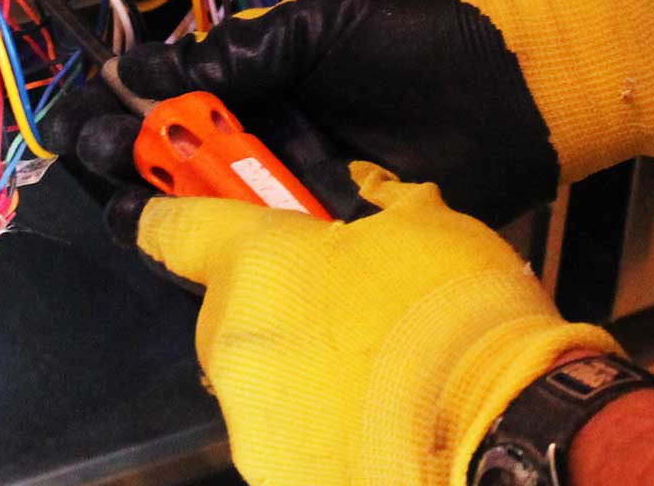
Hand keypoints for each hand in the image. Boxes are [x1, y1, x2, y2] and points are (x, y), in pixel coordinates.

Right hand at [43, 0, 653, 224]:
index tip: (79, 115)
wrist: (521, 89)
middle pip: (178, 154)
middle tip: (92, 155)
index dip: (120, 104)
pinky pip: (271, 245)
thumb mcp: (323, 24)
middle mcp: (274, 130)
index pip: (173, 91)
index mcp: (265, 72)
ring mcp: (301, 185)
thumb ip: (242, 53)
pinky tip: (185, 238)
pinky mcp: (335, 235)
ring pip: (214, 205)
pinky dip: (228, 243)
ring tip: (122, 200)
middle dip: (126, 155)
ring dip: (163, 203)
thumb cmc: (427, 37)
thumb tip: (150, 72)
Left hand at [116, 162, 621, 485]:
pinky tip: (365, 415)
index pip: (174, 226)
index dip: (167, 213)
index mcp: (256, 260)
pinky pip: (278, 428)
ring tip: (363, 370)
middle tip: (329, 304)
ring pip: (252, 375)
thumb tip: (364, 194)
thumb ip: (373, 207)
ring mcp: (247, 411)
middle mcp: (232, 335)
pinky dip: (310, 421)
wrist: (494, 428)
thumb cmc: (456, 313)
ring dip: (289, 367)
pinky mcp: (270, 468)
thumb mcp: (426, 223)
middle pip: (224, 310)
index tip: (159, 210)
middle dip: (264, 303)